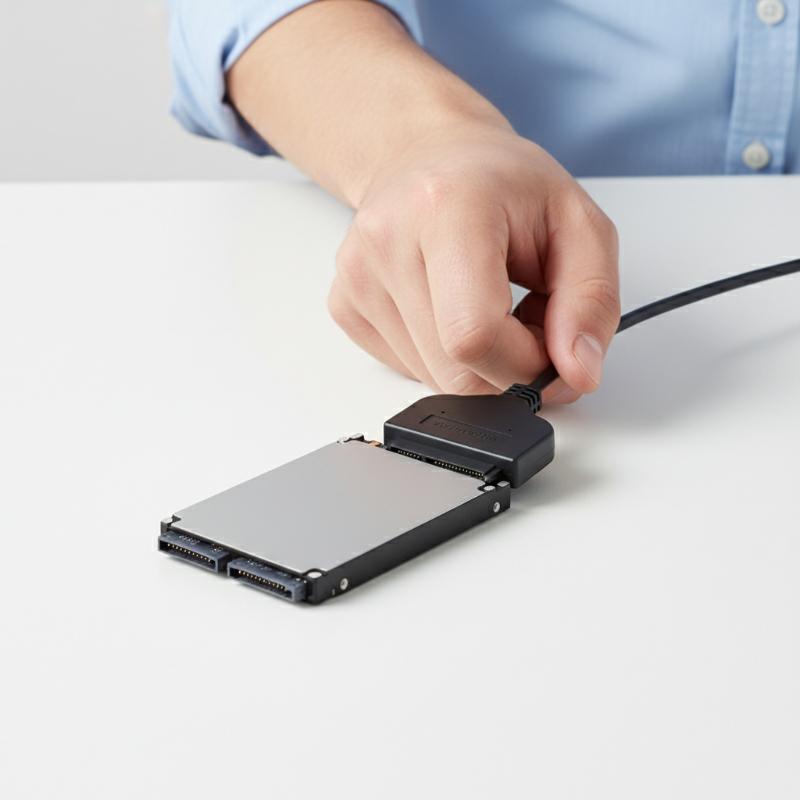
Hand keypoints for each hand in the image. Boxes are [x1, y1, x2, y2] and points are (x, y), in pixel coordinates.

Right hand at [327, 122, 619, 401]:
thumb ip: (591, 303)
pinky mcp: (344, 306)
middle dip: (507, 367)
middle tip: (524, 319)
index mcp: (447, 208)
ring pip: (433, 379)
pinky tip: (451, 311)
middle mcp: (388, 241)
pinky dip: (444, 357)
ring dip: (477, 362)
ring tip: (487, 305)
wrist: (427, 156)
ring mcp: (358, 278)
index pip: (475, 335)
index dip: (524, 364)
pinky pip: (409, 370)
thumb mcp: (579, 224)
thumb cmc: (502, 184)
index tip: (550, 345)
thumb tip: (577, 374)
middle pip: (454, 371)